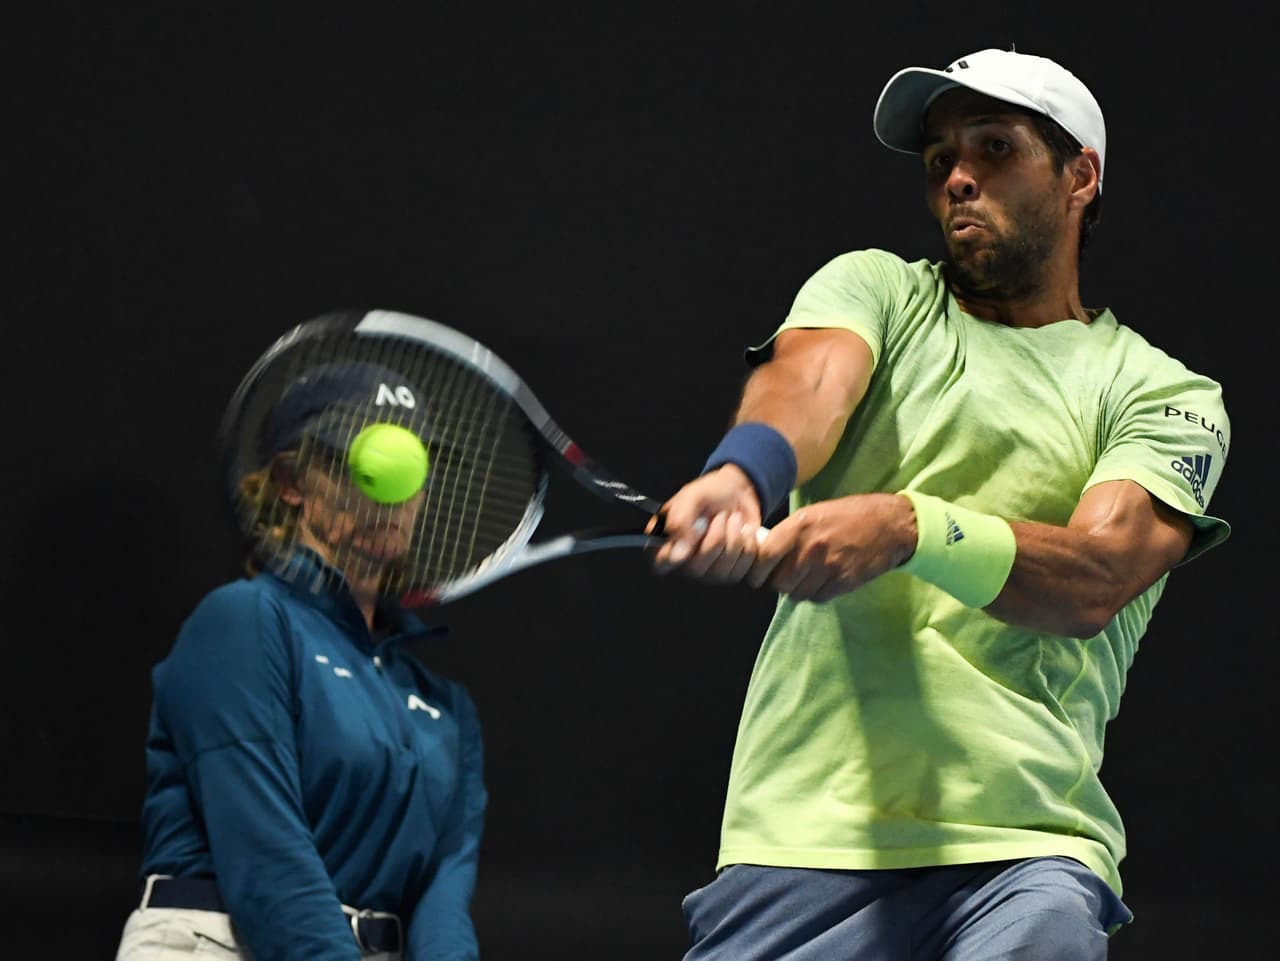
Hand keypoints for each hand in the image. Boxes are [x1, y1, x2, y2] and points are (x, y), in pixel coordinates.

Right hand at [648, 465, 765, 581]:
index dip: (671, 558)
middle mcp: (687, 562)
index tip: (688, 541)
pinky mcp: (734, 571)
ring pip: (724, 571)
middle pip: (697, 569)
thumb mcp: (692, 497)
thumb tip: (678, 552)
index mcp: (668, 542)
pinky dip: (750, 544)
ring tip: (732, 520)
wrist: (738, 492)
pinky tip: (745, 532)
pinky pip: (745, 569)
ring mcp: (711, 570)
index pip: (661, 564)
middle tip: (719, 517)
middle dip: (716, 537)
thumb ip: (680, 521)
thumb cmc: (710, 493)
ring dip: (735, 537)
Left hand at [746, 493, 916, 601]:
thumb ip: (789, 532)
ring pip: (797, 593)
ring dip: (797, 590)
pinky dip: (815, 594)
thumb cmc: (849, 515)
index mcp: (800, 525)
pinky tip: (821, 581)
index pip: (764, 557)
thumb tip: (764, 550)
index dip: (757, 570)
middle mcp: (811, 547)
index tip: (757, 575)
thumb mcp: (814, 513)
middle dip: (778, 583)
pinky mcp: (843, 582)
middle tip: (783, 578)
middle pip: (779, 582)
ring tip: (805, 578)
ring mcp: (828, 567)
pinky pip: (817, 598)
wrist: (890, 525)